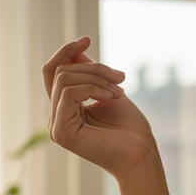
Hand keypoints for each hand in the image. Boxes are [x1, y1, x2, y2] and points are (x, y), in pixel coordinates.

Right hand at [43, 36, 160, 177]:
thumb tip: (74, 50)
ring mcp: (56, 127)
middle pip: (60, 72)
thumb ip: (88, 73)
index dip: (66, 51)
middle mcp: (56, 118)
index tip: (86, 39)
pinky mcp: (61, 132)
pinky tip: (111, 97)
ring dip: (97, 78)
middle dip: (94, 68)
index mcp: (65, 110)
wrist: (141, 155)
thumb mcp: (107, 90)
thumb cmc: (130, 129)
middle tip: (121, 78)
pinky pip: (69, 92)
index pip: (54, 72)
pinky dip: (93, 88)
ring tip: (119, 91)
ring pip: (64, 79)